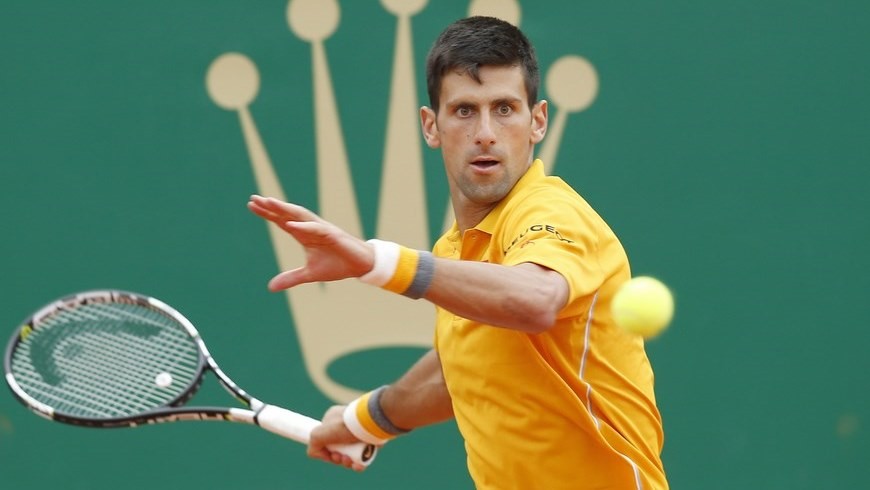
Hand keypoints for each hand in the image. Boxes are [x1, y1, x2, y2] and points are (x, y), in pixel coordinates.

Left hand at [247, 195, 374, 290]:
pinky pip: (315, 229)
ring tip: (269, 202)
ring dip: (284, 209)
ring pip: (300, 215)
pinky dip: (302, 227)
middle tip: (254, 198)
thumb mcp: (310, 274)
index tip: (251, 205)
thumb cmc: (337, 265)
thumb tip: (271, 287)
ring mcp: (322, 229)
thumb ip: (291, 278)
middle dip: (271, 206)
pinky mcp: (333, 235)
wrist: (360, 266)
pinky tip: (290, 225)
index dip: (267, 213)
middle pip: (287, 214)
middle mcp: (311, 228)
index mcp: (304, 235)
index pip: (282, 220)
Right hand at [308, 405, 369, 471]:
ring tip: (350, 462)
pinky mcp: (370, 440)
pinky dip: (359, 463)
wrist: (371, 422)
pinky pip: (363, 455)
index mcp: (332, 420)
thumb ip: (313, 445)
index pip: (325, 440)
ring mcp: (358, 433)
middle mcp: (345, 425)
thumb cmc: (344, 426)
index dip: (326, 452)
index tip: (330, 455)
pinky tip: (358, 466)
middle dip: (338, 458)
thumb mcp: (319, 434)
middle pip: (338, 449)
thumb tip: (317, 454)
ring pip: (350, 454)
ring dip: (347, 462)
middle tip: (341, 458)